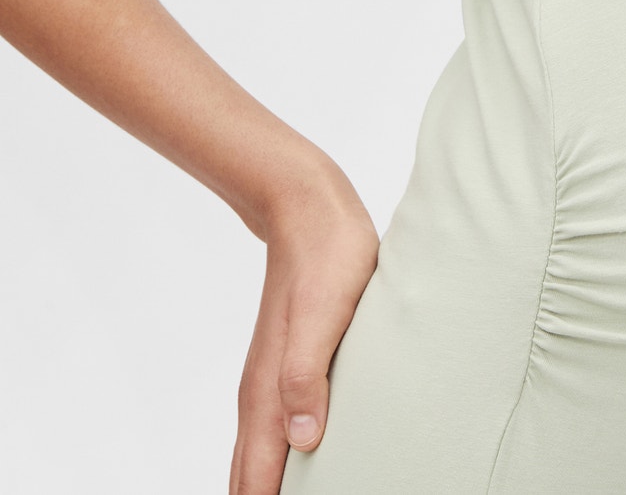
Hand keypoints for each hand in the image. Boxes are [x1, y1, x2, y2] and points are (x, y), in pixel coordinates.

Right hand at [228, 173, 380, 494]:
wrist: (307, 210)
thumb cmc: (326, 259)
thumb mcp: (326, 315)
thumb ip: (306, 376)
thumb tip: (302, 441)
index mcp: (269, 394)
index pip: (256, 482)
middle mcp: (260, 396)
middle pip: (246, 479)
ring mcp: (268, 382)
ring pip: (253, 459)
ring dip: (261, 489)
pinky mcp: (282, 367)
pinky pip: (266, 434)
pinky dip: (269, 466)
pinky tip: (291, 468)